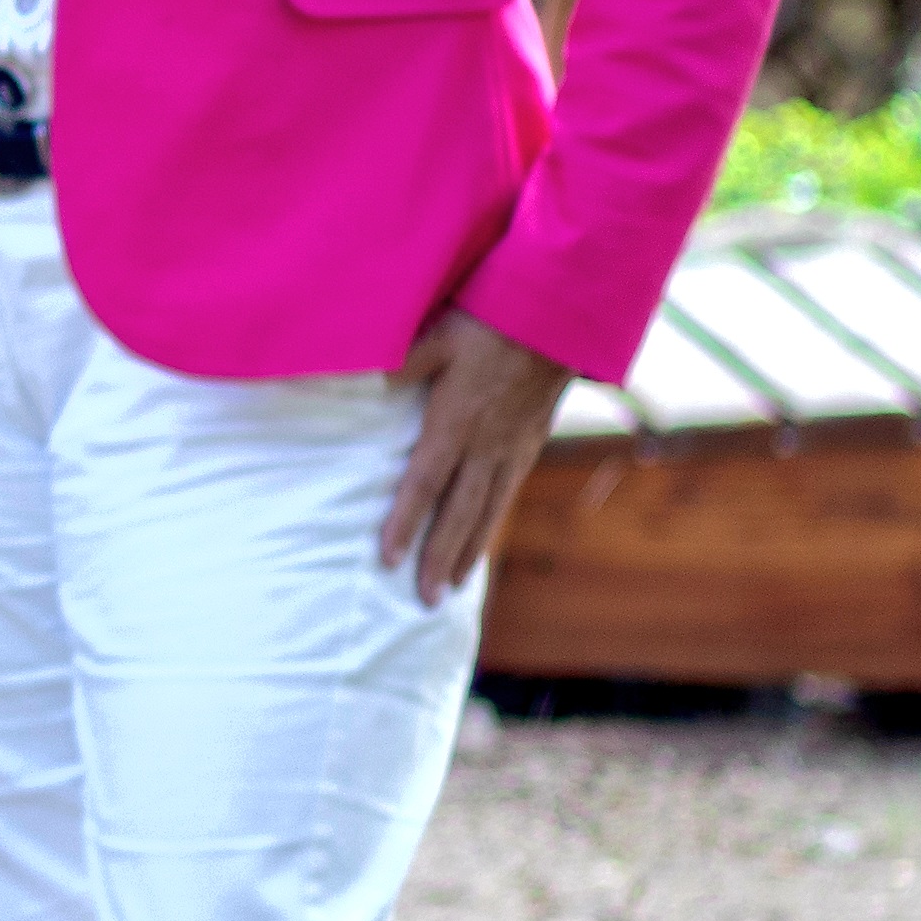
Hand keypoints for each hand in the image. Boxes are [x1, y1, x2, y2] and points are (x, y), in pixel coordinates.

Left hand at [380, 307, 571, 606]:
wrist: (557, 320)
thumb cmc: (487, 323)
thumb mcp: (435, 336)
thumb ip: (400, 366)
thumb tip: (363, 386)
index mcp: (455, 422)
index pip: (423, 484)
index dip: (404, 523)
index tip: (386, 559)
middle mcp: (485, 446)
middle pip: (458, 512)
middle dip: (439, 558)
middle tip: (423, 600)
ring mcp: (511, 449)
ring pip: (487, 511)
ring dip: (467, 552)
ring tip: (451, 589)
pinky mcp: (529, 445)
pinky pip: (507, 495)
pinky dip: (491, 525)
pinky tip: (481, 539)